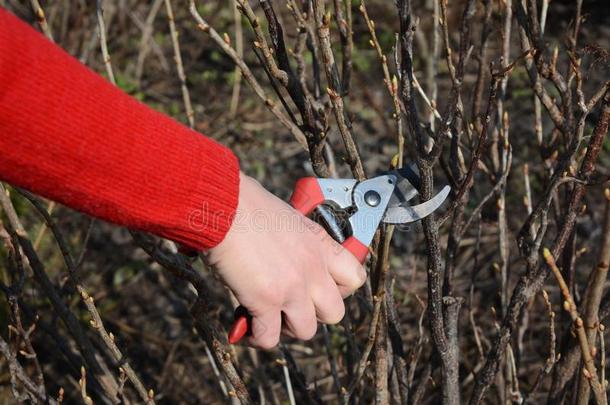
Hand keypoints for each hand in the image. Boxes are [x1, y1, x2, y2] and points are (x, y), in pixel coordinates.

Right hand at [206, 172, 365, 348]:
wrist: (225, 204)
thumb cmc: (247, 204)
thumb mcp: (287, 217)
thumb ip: (296, 240)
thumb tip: (284, 252)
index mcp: (320, 245)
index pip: (355, 278)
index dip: (339, 290)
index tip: (320, 289)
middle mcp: (312, 268)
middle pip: (335, 313)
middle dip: (314, 314)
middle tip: (291, 304)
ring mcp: (292, 287)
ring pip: (306, 331)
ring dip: (286, 327)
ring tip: (268, 315)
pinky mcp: (266, 301)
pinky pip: (270, 338)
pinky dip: (258, 337)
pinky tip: (246, 326)